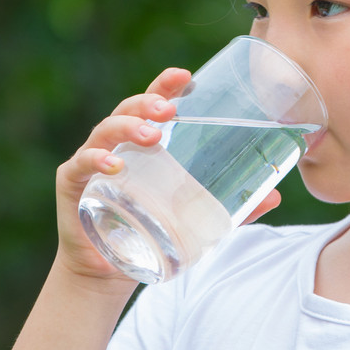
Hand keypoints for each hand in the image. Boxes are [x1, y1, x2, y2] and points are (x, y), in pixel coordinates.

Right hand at [54, 66, 282, 283]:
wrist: (108, 273)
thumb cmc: (150, 232)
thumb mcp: (195, 218)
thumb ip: (232, 207)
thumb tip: (276, 195)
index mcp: (142, 144)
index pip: (152, 104)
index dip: (165, 85)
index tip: (185, 76)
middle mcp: (114, 145)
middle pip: (128, 110)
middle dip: (148, 102)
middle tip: (169, 109)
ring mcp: (90, 162)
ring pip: (105, 131)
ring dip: (128, 128)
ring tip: (151, 136)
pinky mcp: (73, 185)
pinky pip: (80, 166)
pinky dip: (95, 161)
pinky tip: (113, 166)